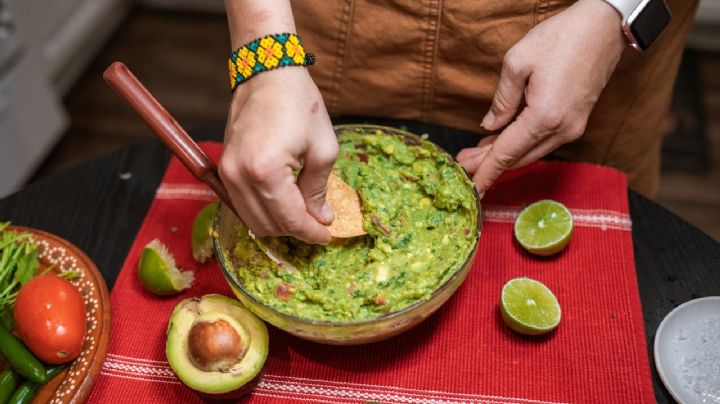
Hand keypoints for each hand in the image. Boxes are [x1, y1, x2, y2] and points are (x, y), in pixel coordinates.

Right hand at [219, 68, 337, 243]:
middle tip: (317, 225)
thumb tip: (319, 219)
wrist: (267, 71)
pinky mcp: (223, 166)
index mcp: (266, 171)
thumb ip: (318, 188)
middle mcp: (239, 176)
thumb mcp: (323, 147)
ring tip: (302, 215)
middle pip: (267, 226)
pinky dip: (262, 210)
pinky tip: (283, 203)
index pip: (288, 219)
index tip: (326, 236)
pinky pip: (241, 203)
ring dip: (277, 224)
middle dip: (295, 230)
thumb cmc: (299, 103)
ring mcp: (227, 171)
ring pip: (251, 220)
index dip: (310, 233)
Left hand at [457, 0, 625, 195]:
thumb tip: (490, 126)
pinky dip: (521, 144)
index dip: (485, 172)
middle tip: (463, 165)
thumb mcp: (517, 62)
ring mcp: (573, 128)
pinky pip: (543, 141)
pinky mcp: (577, 121)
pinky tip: (502, 139)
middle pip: (518, 158)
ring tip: (476, 154)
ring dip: (504, 155)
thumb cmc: (562, 37)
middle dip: (489, 165)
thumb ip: (501, 100)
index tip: (471, 189)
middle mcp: (562, 130)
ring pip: (531, 152)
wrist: (604, 27)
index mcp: (544, 117)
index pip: (506, 153)